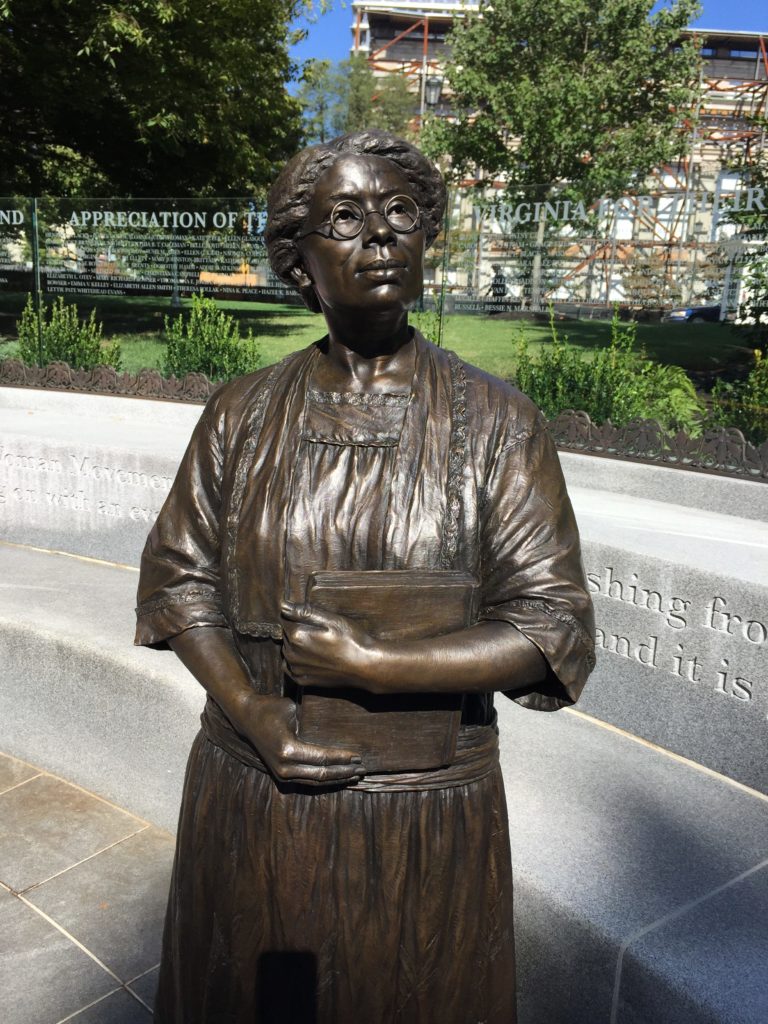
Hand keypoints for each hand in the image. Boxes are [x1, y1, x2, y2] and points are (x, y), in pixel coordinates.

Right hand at [233, 691, 364, 786]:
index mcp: (288, 750)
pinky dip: (325, 780)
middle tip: (362, 769)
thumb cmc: (271, 708)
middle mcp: (285, 767)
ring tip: (355, 775)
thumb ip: (312, 722)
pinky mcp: (281, 776)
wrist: (247, 717)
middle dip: (344, 772)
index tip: (358, 756)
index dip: (342, 759)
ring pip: (316, 782)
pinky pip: (308, 781)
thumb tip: (335, 728)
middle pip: (322, 774)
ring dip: (337, 779)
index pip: (322, 758)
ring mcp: (282, 774)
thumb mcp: (293, 709)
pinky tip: (339, 777)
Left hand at [280, 601, 379, 691]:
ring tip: (319, 645)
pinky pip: (291, 667)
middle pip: (286, 635)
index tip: (315, 620)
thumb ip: (304, 612)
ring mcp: (296, 669)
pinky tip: (313, 658)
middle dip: (298, 630)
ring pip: (288, 650)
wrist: (365, 667)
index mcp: (297, 636)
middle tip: (321, 632)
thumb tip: (283, 605)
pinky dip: (297, 661)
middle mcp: (291, 654)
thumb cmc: (351, 640)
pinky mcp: (302, 680)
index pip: (286, 619)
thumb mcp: (331, 620)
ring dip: (297, 646)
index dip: (299, 617)